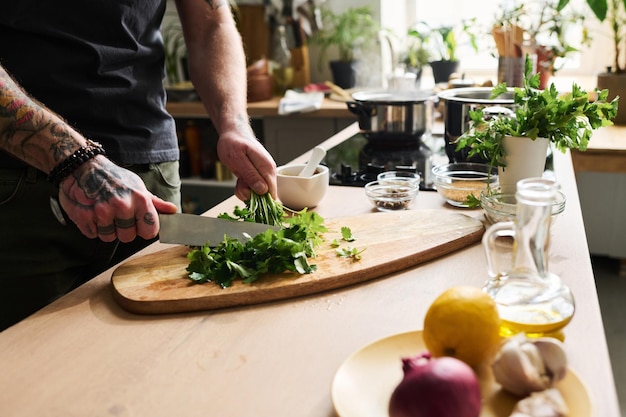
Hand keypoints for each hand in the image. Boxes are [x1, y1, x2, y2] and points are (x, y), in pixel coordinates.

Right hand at [57, 156, 177, 241]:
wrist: (84, 167)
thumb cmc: (114, 178)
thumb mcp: (138, 187)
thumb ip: (155, 203)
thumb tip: (173, 211)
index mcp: (140, 199)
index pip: (150, 231)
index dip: (144, 230)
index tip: (139, 224)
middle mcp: (122, 206)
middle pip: (128, 237)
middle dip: (123, 230)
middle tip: (117, 214)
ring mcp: (102, 212)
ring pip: (109, 238)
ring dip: (106, 229)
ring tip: (104, 212)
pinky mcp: (84, 216)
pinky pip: (93, 234)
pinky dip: (92, 227)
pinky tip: (92, 212)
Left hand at [216, 129, 276, 200]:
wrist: (234, 133)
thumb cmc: (234, 143)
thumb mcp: (237, 159)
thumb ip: (250, 175)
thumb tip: (262, 190)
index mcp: (267, 168)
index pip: (272, 193)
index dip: (260, 200)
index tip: (247, 194)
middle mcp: (269, 172)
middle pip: (264, 195)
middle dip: (249, 194)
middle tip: (240, 182)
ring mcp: (264, 174)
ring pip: (257, 193)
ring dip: (245, 190)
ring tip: (239, 178)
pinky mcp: (259, 176)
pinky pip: (253, 188)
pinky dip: (244, 187)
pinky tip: (240, 179)